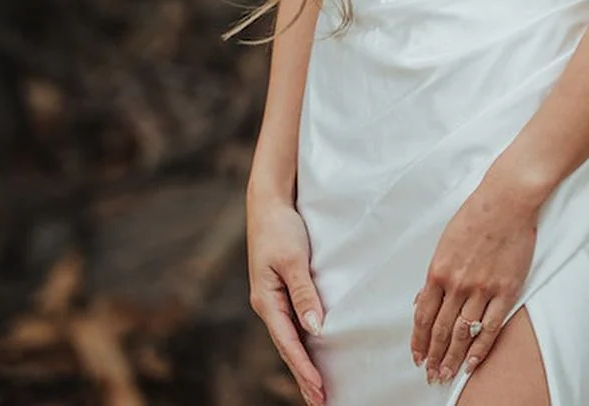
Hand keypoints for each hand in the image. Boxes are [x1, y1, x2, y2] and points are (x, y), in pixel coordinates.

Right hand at [246, 193, 326, 404]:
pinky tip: (313, 349)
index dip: (304, 369)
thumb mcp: (292, 259)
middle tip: (321, 401)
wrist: (268, 202)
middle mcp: (267, 304)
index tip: (319, 390)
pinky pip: (293, 322)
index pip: (288, 343)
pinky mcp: (281, 288)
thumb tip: (315, 328)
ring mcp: (273, 298)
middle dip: (303, 375)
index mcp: (266, 300)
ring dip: (303, 362)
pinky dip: (302, 341)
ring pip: (290, 337)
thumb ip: (303, 293)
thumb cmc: (279, 228)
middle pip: (287, 347)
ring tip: (317, 387)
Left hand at [411, 175, 539, 385]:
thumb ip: (435, 274)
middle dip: (433, 356)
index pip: (423, 315)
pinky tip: (471, 363)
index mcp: (438, 270)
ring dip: (452, 358)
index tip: (417, 356)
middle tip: (430, 375)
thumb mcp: (445, 242)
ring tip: (446, 375)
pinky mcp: (505, 290)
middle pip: (440, 330)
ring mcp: (482, 288)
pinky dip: (479, 349)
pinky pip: (490, 327)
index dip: (418, 340)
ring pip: (462, 333)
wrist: (507, 200)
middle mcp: (457, 283)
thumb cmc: (476, 215)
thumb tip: (420, 299)